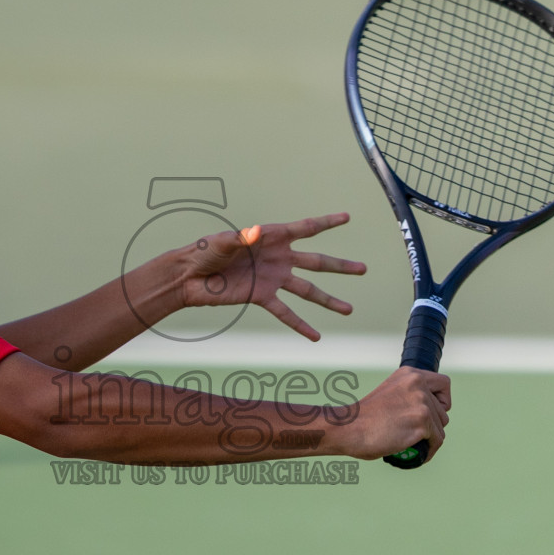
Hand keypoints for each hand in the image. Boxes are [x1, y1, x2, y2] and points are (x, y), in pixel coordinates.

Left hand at [177, 213, 365, 339]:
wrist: (190, 277)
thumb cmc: (205, 251)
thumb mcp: (222, 241)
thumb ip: (240, 238)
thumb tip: (253, 233)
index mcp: (271, 237)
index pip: (305, 228)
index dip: (327, 222)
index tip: (348, 218)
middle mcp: (278, 257)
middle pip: (317, 261)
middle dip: (340, 266)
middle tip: (363, 269)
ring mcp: (273, 278)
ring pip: (308, 290)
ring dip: (329, 300)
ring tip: (349, 310)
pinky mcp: (262, 297)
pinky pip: (286, 312)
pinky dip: (300, 325)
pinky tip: (316, 337)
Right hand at [340, 367, 450, 461]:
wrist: (349, 428)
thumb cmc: (364, 418)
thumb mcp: (390, 393)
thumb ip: (409, 395)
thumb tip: (429, 412)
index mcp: (409, 374)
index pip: (444, 384)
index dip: (441, 400)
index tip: (432, 412)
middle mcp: (418, 384)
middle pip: (443, 411)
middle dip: (432, 425)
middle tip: (415, 434)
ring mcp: (421, 403)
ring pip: (441, 427)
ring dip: (430, 438)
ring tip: (414, 444)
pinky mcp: (422, 422)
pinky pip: (437, 441)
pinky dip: (429, 450)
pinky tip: (419, 454)